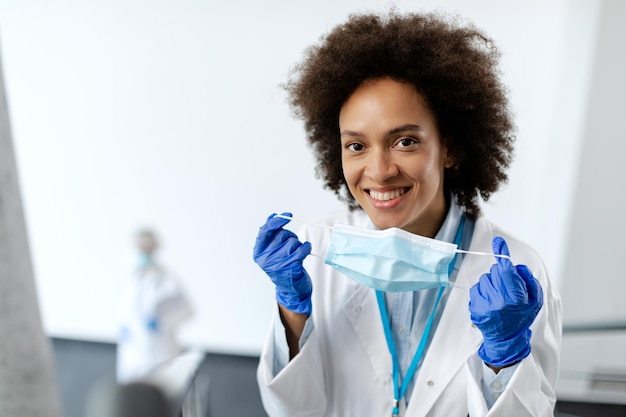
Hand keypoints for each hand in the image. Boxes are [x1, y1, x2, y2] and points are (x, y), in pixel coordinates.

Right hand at [253, 213, 312, 314]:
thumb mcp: (272, 251)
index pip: (266, 231)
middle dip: (290, 237)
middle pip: (282, 234)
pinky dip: (306, 248)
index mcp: (259, 252)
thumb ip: (271, 234)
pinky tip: (305, 251)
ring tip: (295, 254)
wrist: (290, 290)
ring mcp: (278, 264)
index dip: (276, 221)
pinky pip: (302, 249)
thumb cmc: (282, 266)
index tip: (288, 216)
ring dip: (298, 245)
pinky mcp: (291, 268)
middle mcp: (266, 258)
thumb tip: (273, 216)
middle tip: (289, 248)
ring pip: (293, 241)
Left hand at [469, 237, 542, 366]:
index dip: (502, 255)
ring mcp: (484, 304)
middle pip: (495, 272)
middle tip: (507, 288)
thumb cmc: (521, 318)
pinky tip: (489, 302)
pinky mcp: (474, 307)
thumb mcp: (535, 301)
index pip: (506, 270)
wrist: (506, 339)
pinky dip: (482, 291)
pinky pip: (475, 289)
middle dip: (501, 275)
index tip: (498, 242)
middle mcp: (497, 301)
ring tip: (498, 298)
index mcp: (514, 298)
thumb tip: (516, 266)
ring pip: (484, 280)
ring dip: (491, 284)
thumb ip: (528, 281)